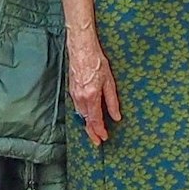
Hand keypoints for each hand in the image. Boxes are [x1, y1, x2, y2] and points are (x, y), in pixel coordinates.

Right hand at [67, 31, 121, 145]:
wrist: (81, 48)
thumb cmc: (96, 61)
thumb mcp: (109, 81)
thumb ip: (112, 101)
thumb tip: (116, 116)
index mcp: (91, 96)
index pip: (95, 119)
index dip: (99, 130)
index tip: (104, 138)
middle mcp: (80, 98)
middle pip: (86, 120)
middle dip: (91, 132)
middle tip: (97, 141)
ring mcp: (74, 94)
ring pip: (80, 114)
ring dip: (87, 124)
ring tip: (93, 131)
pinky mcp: (72, 90)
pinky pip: (77, 107)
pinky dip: (82, 114)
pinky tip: (87, 116)